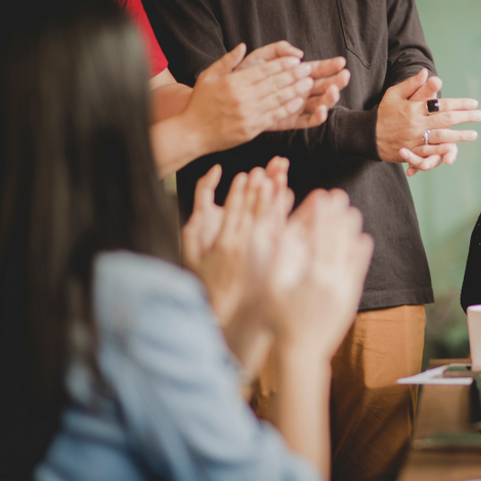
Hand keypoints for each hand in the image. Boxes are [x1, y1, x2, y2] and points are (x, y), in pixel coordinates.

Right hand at [181, 165, 272, 325]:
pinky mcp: (271, 255)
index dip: (238, 193)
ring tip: (279, 174)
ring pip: (269, 217)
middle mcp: (245, 246)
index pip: (233, 213)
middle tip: (265, 167)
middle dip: (259, 187)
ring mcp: (260, 251)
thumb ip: (192, 233)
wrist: (228, 313)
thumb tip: (198, 210)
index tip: (243, 176)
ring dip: (274, 194)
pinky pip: (280, 228)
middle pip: (253, 210)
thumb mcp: (192, 259)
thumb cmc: (207, 284)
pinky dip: (284, 211)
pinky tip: (288, 195)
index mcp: (225, 245)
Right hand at [183, 42, 317, 153]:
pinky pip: (275, 116)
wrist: (192, 133)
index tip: (295, 61)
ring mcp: (248, 114)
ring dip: (296, 90)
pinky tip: (299, 102)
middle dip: (294, 75)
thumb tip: (243, 46)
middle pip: (274, 84)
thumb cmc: (200, 103)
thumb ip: (227, 61)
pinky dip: (288, 108)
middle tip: (309, 69)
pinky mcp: (252, 129)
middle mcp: (242, 98)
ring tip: (309, 83)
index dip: (281, 65)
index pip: (263, 71)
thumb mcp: (208, 76)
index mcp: (233, 83)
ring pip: (278, 99)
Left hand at [246, 55, 350, 130]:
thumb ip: (276, 50)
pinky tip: (322, 110)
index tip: (341, 62)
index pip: (316, 69)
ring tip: (333, 91)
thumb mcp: (258, 58)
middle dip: (336, 81)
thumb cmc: (241, 78)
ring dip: (329, 98)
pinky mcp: (290, 122)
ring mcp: (295, 107)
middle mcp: (298, 91)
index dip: (329, 66)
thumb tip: (298, 53)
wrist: (226, 101)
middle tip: (344, 76)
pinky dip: (317, 117)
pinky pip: (307, 121)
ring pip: (319, 103)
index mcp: (294, 75)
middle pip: (323, 86)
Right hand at [257, 189, 372, 358]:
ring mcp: (345, 289)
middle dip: (338, 215)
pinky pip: (359, 270)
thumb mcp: (270, 288)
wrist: (301, 352)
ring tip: (352, 210)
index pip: (319, 237)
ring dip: (351, 230)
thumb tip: (282, 231)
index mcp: (312, 276)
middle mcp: (333, 281)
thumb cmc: (278, 319)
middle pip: (338, 240)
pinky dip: (361, 253)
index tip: (322, 195)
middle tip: (340, 194)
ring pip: (351, 253)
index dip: (321, 214)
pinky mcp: (351, 298)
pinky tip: (363, 238)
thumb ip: (279, 259)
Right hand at [376, 69, 480, 170]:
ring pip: (442, 136)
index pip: (442, 104)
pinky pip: (429, 152)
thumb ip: (412, 85)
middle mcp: (417, 123)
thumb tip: (426, 72)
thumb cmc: (383, 112)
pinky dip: (442, 151)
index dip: (459, 103)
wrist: (367, 135)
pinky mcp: (412, 151)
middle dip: (466, 117)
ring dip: (460, 136)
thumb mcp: (394, 94)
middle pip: (446, 119)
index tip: (473, 102)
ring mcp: (415, 139)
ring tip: (474, 134)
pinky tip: (454, 149)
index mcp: (414, 108)